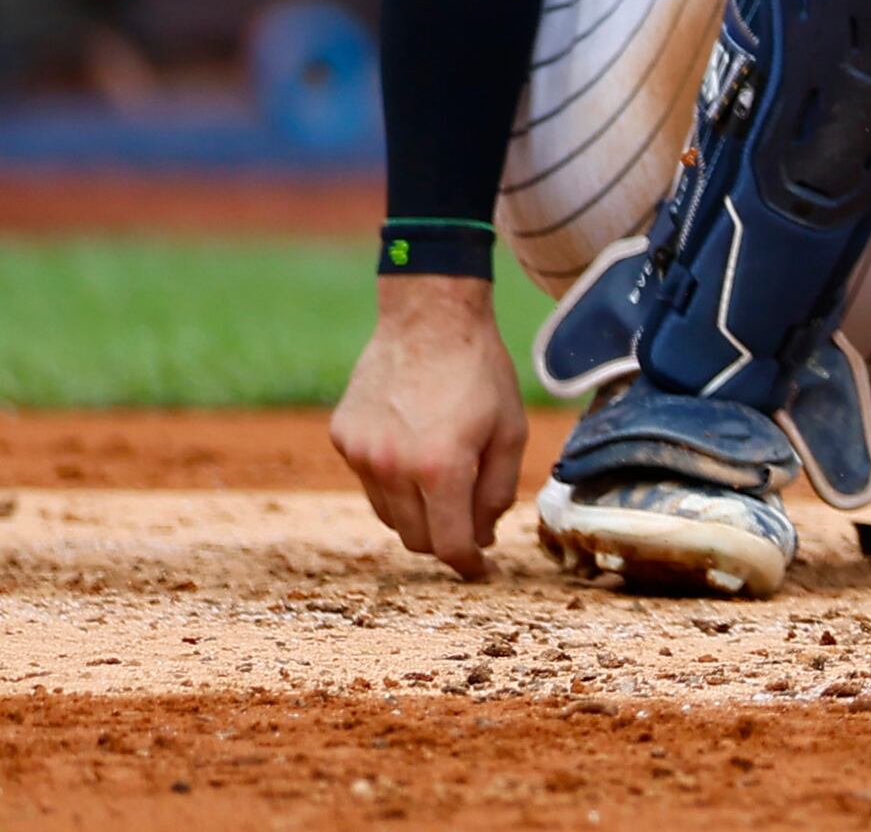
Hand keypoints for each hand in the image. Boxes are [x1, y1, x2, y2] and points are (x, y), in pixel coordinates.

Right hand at [332, 278, 529, 578]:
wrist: (429, 318)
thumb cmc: (480, 373)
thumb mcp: (509, 431)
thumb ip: (498, 491)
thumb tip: (482, 537)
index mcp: (441, 467)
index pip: (450, 544)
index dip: (469, 565)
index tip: (481, 571)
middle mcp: (393, 467)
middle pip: (416, 539)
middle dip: (446, 539)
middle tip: (469, 521)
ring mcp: (361, 454)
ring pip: (390, 516)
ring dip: (418, 513)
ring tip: (443, 477)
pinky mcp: (343, 438)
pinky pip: (369, 483)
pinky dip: (393, 483)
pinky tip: (413, 448)